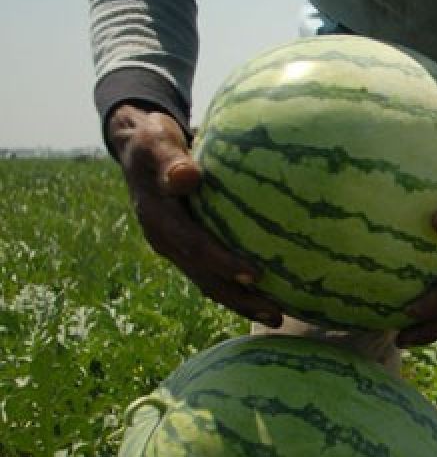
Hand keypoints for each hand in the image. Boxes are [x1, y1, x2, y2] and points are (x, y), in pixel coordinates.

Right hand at [107, 102, 281, 325]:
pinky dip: (237, 288)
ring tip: (277, 317)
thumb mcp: (157, 141)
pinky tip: (269, 295)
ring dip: (241, 302)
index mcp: (158, 218)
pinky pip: (212, 273)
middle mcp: (165, 240)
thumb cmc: (154, 139)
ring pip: (208, 283)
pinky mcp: (187, 248)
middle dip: (239, 299)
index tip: (256, 275)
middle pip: (204, 277)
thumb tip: (187, 176)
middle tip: (277, 316)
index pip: (194, 246)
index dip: (223, 262)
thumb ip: (171, 159)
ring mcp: (176, 248)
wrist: (137, 148)